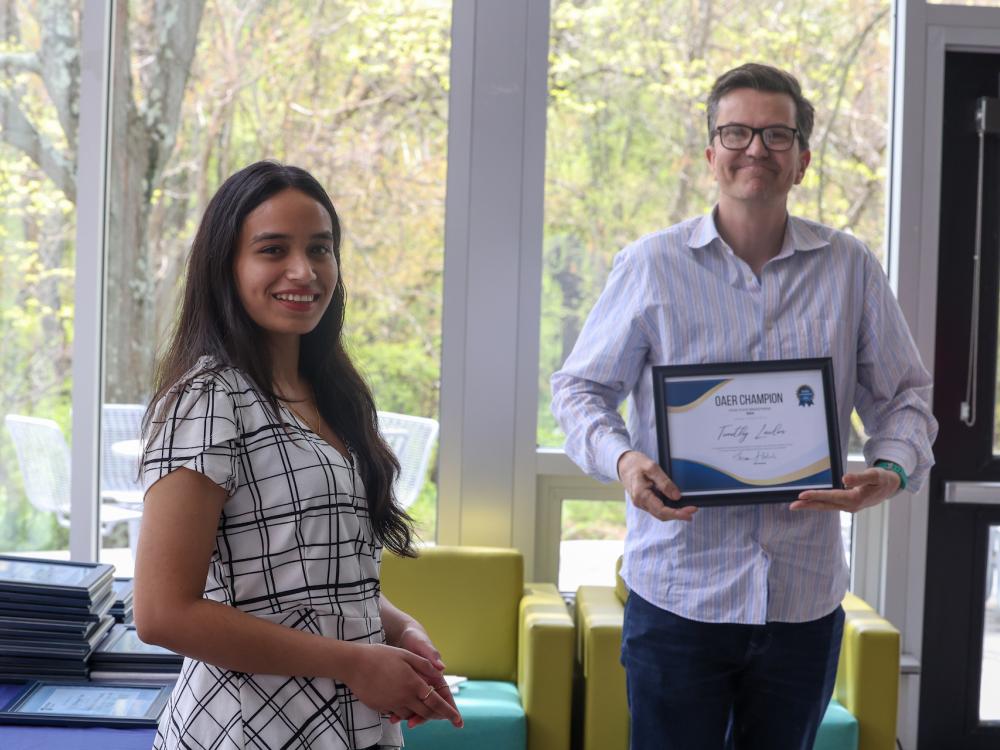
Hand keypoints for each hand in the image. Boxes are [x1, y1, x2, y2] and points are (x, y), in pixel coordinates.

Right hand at [343, 643, 461, 726]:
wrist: (354, 664)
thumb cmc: (381, 655)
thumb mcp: (405, 655)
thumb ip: (424, 665)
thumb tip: (440, 672)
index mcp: (414, 683)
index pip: (436, 702)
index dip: (449, 712)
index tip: (458, 721)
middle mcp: (405, 696)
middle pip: (426, 712)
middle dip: (437, 716)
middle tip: (444, 717)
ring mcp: (392, 704)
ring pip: (411, 715)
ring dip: (419, 715)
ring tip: (422, 711)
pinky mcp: (381, 707)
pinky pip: (396, 714)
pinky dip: (403, 712)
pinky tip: (403, 705)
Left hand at [390, 626, 462, 728]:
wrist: (401, 636)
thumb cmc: (416, 638)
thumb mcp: (423, 645)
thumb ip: (431, 654)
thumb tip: (442, 666)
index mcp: (435, 675)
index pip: (445, 695)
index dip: (451, 709)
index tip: (457, 723)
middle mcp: (427, 683)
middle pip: (430, 706)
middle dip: (424, 717)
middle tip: (412, 723)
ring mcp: (416, 686)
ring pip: (417, 706)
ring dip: (410, 715)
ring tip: (397, 721)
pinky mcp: (404, 687)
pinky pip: (405, 701)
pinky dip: (399, 709)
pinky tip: (390, 714)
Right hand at [617, 450, 696, 521]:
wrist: (623, 463)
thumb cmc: (635, 463)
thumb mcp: (652, 467)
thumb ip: (664, 482)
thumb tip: (676, 496)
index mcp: (641, 495)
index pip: (662, 510)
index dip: (678, 513)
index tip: (691, 511)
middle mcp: (640, 503)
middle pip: (662, 515)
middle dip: (679, 514)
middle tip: (693, 510)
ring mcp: (641, 503)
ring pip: (660, 513)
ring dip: (674, 513)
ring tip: (687, 508)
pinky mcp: (643, 501)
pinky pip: (657, 509)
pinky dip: (668, 509)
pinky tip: (676, 505)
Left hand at [789, 467, 900, 512]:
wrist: (891, 487)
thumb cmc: (883, 479)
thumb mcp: (874, 475)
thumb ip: (860, 477)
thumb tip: (844, 479)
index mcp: (856, 498)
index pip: (832, 497)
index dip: (817, 495)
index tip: (802, 494)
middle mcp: (851, 505)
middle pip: (826, 505)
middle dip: (808, 505)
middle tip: (792, 506)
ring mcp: (849, 507)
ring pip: (827, 507)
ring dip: (812, 506)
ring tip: (796, 505)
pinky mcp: (848, 505)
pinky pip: (831, 505)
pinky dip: (820, 504)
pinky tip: (810, 502)